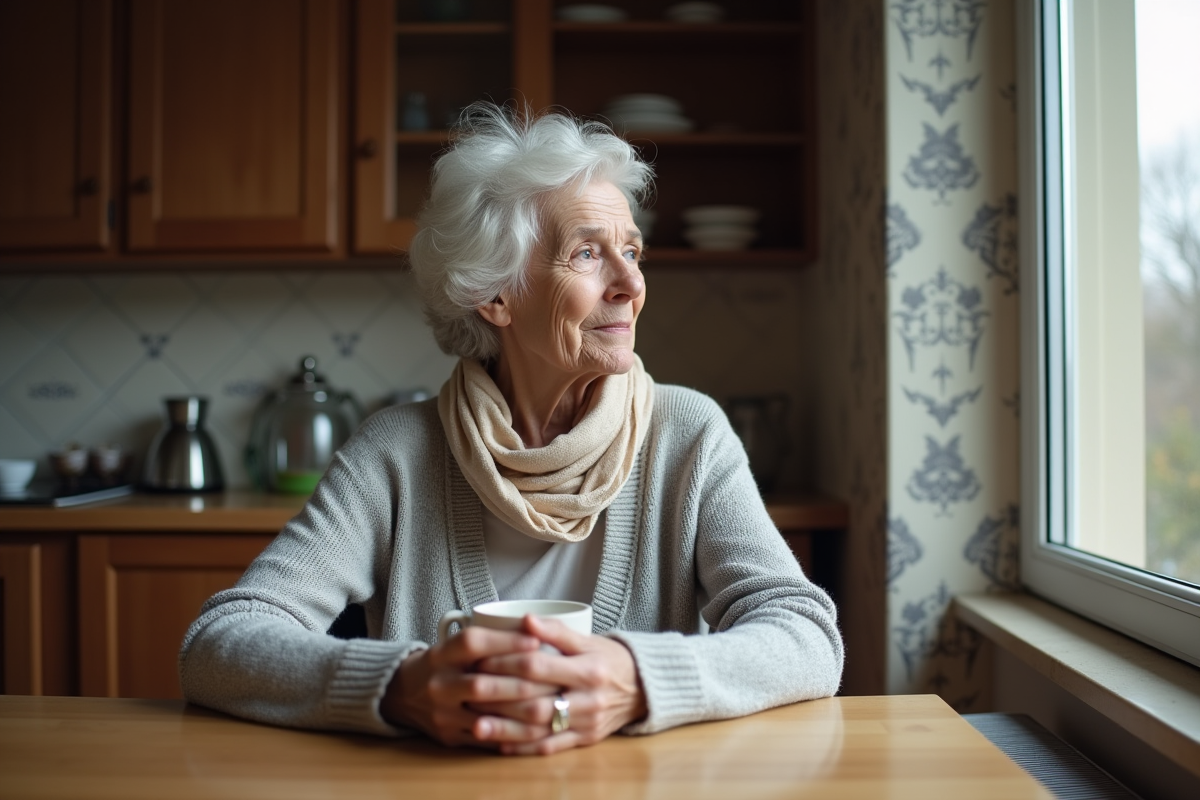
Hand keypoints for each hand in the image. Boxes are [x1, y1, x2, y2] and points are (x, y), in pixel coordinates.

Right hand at [379, 627, 559, 747]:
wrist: (402, 694)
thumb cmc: (444, 663)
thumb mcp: (456, 645)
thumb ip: (489, 638)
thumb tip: (537, 628)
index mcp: (441, 654)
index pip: (472, 643)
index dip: (505, 641)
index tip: (536, 640)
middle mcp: (438, 684)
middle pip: (481, 684)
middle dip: (521, 683)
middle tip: (554, 679)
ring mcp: (442, 714)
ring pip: (486, 716)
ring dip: (522, 713)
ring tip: (552, 706)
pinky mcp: (449, 737)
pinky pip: (487, 739)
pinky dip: (514, 735)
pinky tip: (538, 729)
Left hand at [470, 615, 646, 754]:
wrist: (642, 687)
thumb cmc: (608, 659)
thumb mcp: (588, 639)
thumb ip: (556, 631)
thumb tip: (525, 619)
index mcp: (588, 669)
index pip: (537, 666)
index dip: (505, 663)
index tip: (479, 661)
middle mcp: (589, 699)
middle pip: (535, 701)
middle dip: (498, 698)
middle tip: (469, 693)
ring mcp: (587, 723)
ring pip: (539, 729)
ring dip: (505, 728)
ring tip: (475, 724)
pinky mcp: (585, 740)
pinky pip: (550, 747)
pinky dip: (523, 748)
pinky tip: (500, 744)